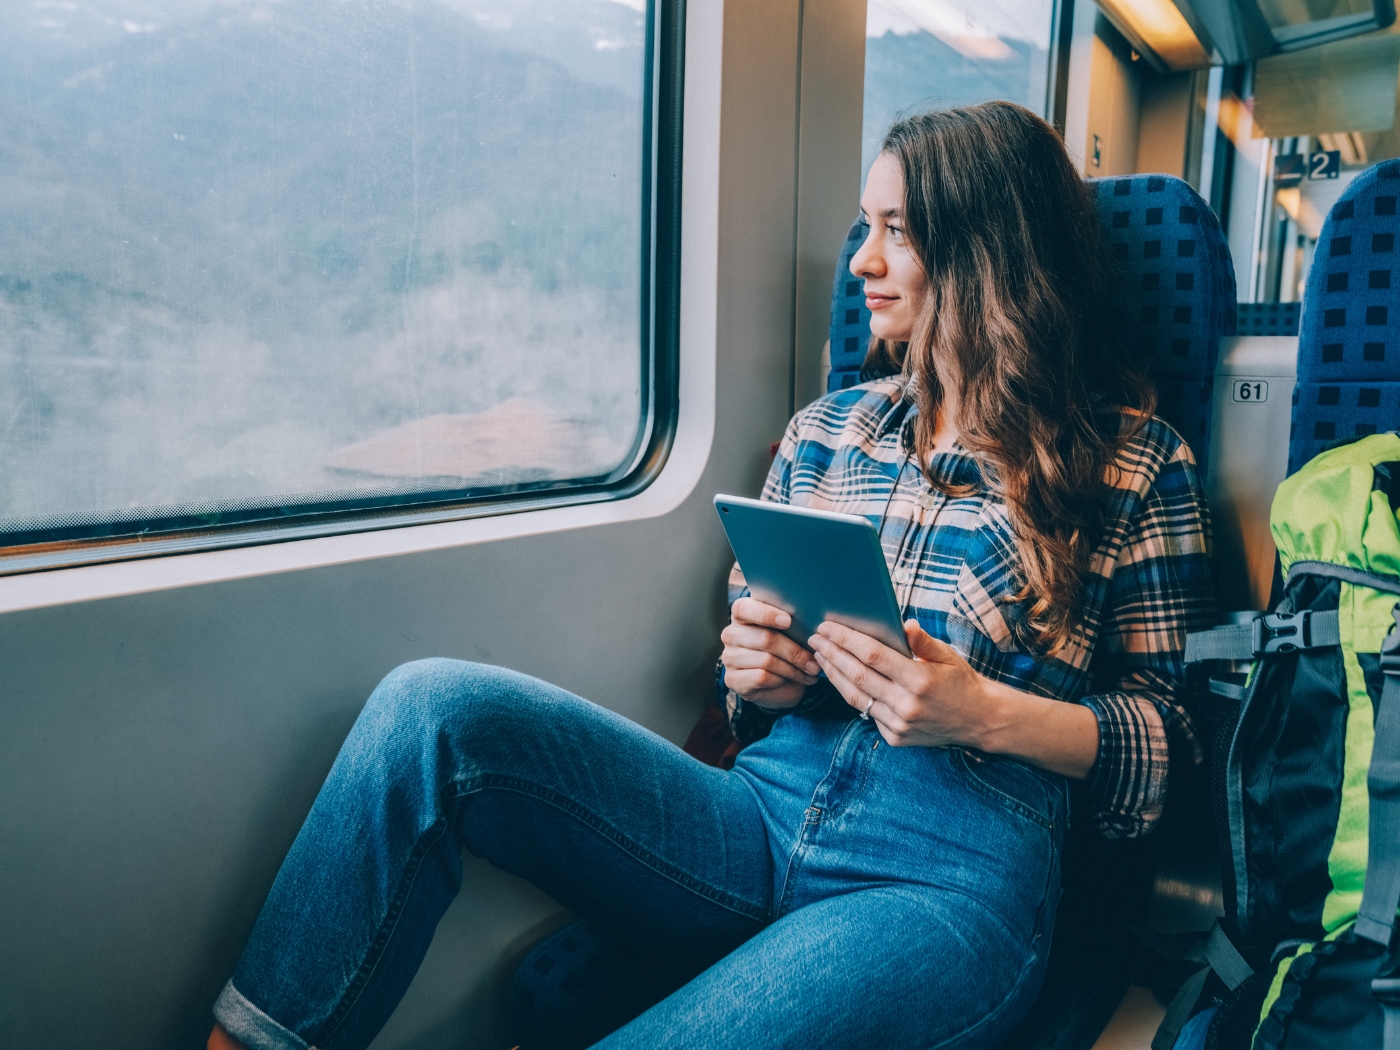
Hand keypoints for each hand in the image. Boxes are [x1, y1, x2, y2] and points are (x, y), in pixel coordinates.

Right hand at [720, 597, 820, 707]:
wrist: (774, 683)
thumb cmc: (782, 649)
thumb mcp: (787, 633)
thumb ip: (792, 624)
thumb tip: (814, 626)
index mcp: (741, 615)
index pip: (744, 609)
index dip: (766, 614)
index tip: (788, 621)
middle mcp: (731, 634)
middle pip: (765, 639)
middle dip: (795, 652)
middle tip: (814, 661)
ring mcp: (729, 658)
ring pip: (767, 661)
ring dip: (793, 669)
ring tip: (810, 672)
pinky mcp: (733, 679)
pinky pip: (762, 677)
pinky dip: (781, 679)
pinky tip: (792, 680)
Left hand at [808, 619, 995, 747]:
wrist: (979, 720)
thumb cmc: (961, 681)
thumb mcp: (947, 655)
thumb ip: (922, 641)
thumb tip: (904, 623)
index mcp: (919, 680)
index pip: (872, 655)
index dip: (846, 639)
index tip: (827, 627)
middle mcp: (907, 704)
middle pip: (857, 675)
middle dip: (831, 654)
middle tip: (814, 639)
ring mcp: (899, 724)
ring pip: (856, 697)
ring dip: (834, 675)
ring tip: (820, 657)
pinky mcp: (896, 738)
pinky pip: (867, 713)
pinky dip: (851, 694)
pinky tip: (840, 679)